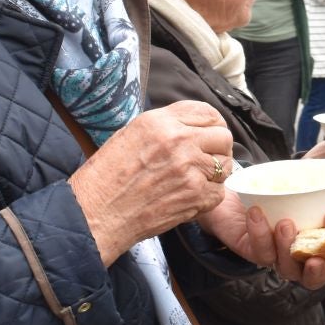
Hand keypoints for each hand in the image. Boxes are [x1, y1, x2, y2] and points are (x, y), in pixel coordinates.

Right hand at [71, 101, 237, 263]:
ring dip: (215, 171)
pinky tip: (191, 195)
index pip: (207, 112)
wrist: (98, 212)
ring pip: (226, 165)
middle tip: (206, 157)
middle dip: (218, 147)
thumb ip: (164, 126)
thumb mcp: (131, 134)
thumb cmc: (107, 176)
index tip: (209, 133)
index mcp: (161, 122)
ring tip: (197, 178)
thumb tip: (191, 125)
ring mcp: (190, 170)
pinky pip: (219, 191)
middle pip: (223, 136)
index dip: (212, 123)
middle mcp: (179, 141)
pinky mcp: (196, 196)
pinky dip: (209, 195)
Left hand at [200, 180, 324, 289]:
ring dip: (287, 249)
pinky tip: (257, 212)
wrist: (239, 187)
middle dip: (317, 271)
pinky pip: (258, 250)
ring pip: (284, 268)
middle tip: (315, 255)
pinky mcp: (250, 250)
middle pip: (311, 279)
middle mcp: (297, 255)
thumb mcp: (310, 185)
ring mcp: (274, 255)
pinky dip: (259, 232)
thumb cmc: (278, 191)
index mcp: (316, 243)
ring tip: (286, 223)